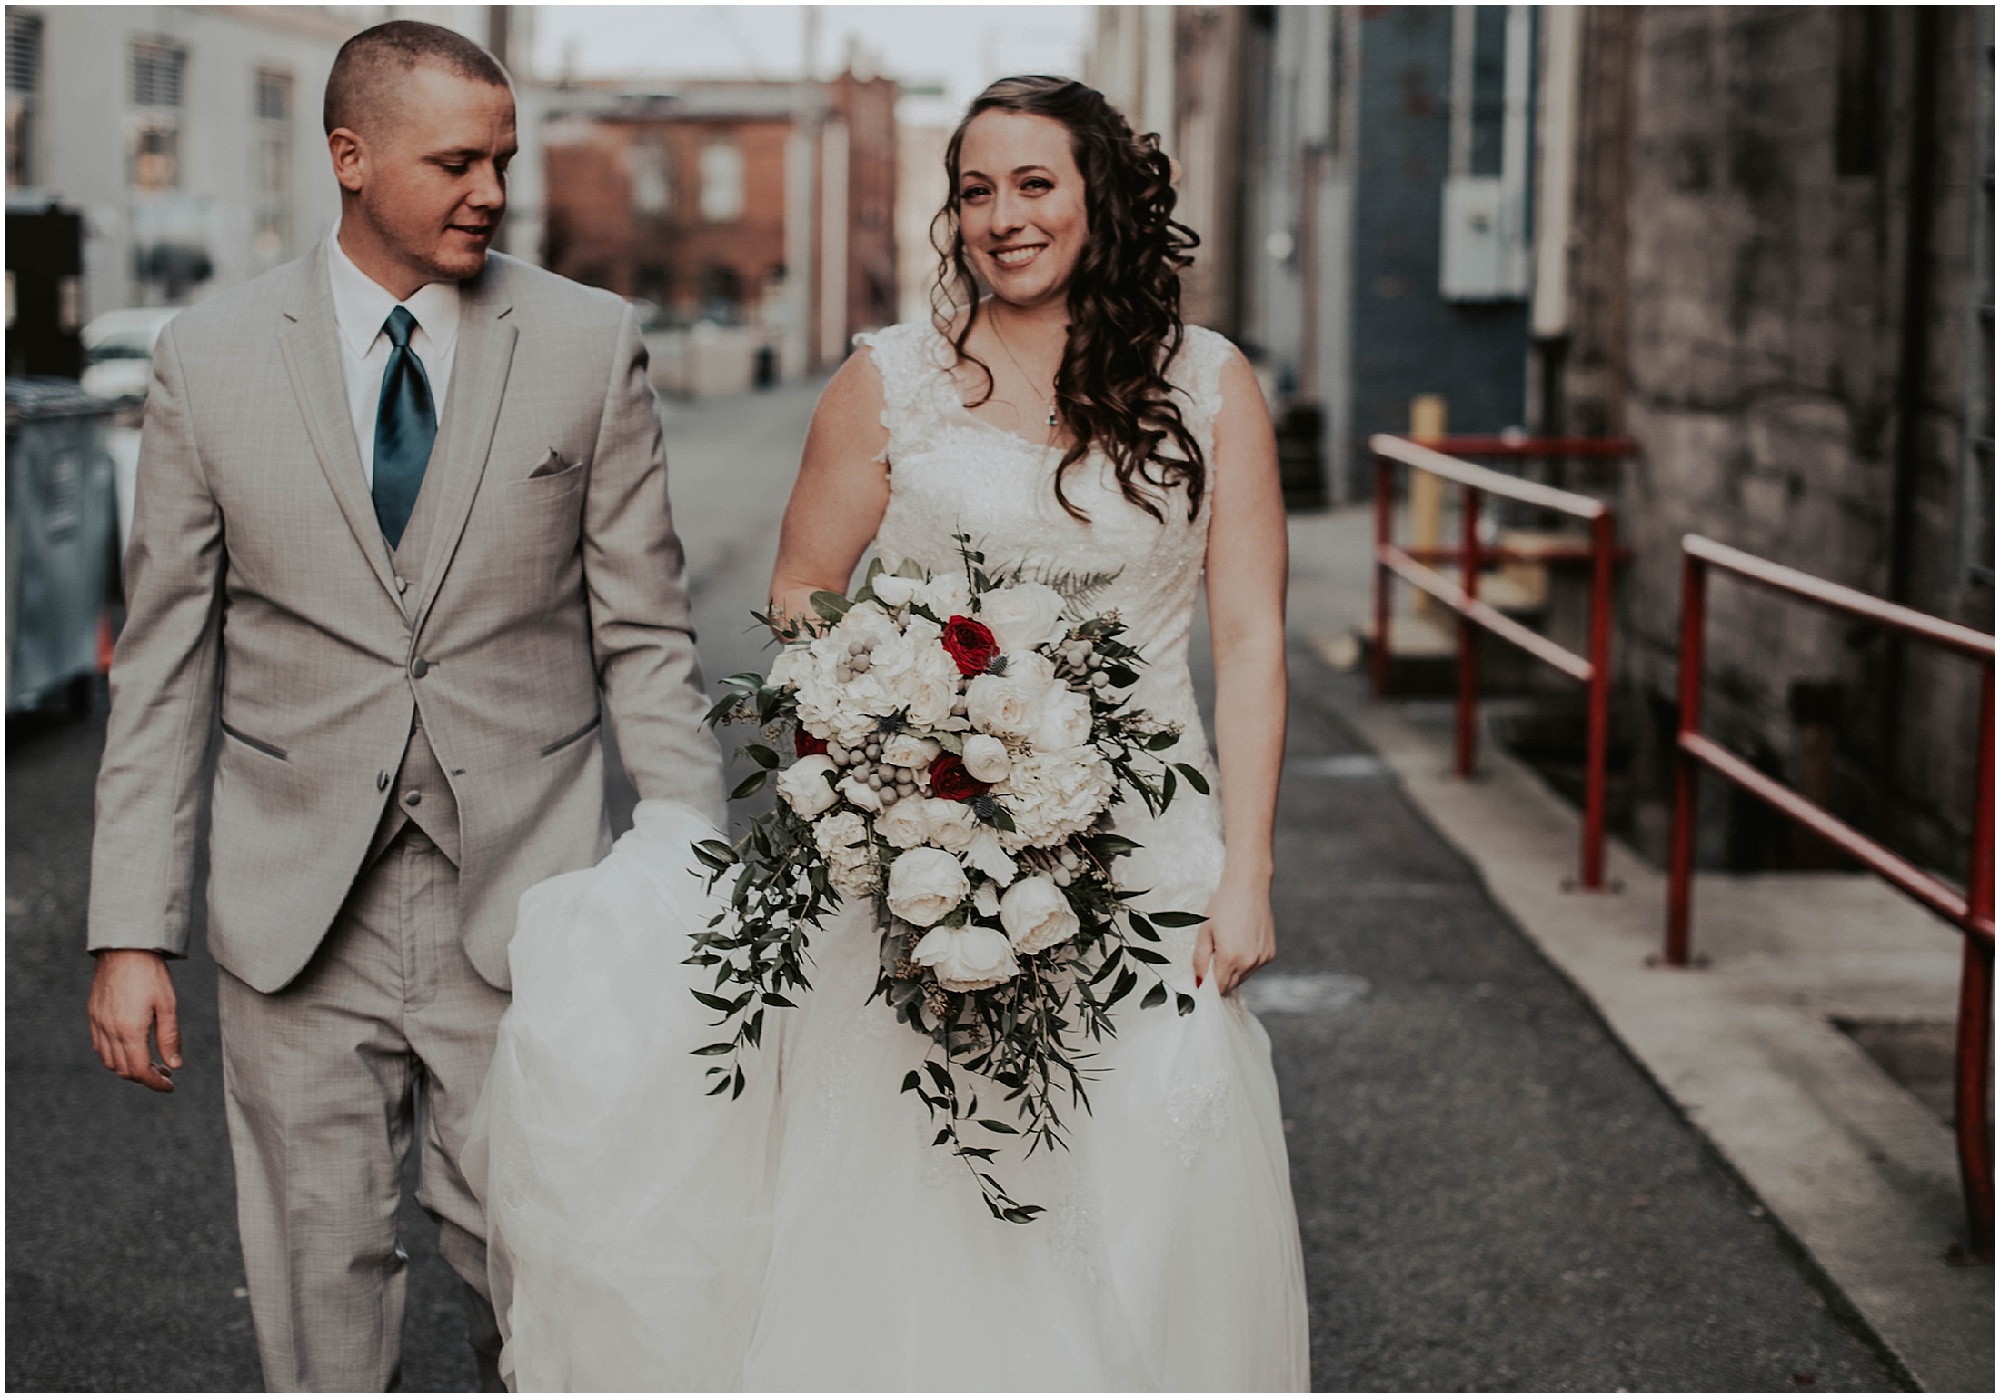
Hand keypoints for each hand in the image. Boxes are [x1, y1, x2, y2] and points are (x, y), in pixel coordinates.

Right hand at [87, 950, 180, 1092]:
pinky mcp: (93, 1015)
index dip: (156, 1083)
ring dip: (129, 1068)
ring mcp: (98, 1023)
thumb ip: (170, 1037)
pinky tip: (131, 1048)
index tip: (170, 1086)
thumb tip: (175, 1066)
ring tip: (151, 1062)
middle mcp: (109, 1031)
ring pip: (109, 1061)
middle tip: (165, 1073)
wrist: (124, 948)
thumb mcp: (168, 1005)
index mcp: (129, 1031)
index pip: (140, 1070)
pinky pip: (100, 1046)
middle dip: (145, 1077)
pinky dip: (114, 1056)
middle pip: (124, 1070)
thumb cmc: (151, 974)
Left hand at [1191, 876, 1275, 996]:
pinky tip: (1243, 942)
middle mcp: (1249, 962)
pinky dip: (1248, 961)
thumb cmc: (1223, 905)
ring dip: (1236, 970)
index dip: (1210, 986)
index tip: (1205, 977)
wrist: (1248, 886)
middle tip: (1216, 957)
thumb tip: (1198, 982)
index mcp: (1230, 959)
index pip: (1219, 988)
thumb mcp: (1204, 932)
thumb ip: (1200, 960)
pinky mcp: (1271, 953)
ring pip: (1245, 977)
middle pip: (1232, 985)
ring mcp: (1262, 958)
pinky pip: (1256, 966)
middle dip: (1222, 978)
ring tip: (1230, 945)